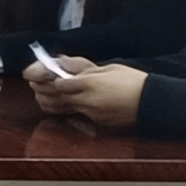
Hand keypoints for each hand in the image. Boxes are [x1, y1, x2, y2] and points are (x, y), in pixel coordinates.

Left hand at [26, 57, 145, 130]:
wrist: (151, 102)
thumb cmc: (132, 80)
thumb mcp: (108, 68)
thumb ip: (84, 67)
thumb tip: (64, 62)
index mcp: (91, 83)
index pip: (60, 84)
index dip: (50, 79)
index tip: (44, 76)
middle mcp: (88, 100)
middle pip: (59, 98)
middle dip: (45, 91)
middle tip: (34, 85)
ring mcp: (92, 113)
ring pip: (65, 109)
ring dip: (52, 103)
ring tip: (43, 96)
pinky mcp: (97, 122)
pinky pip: (77, 116)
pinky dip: (68, 110)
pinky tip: (64, 105)